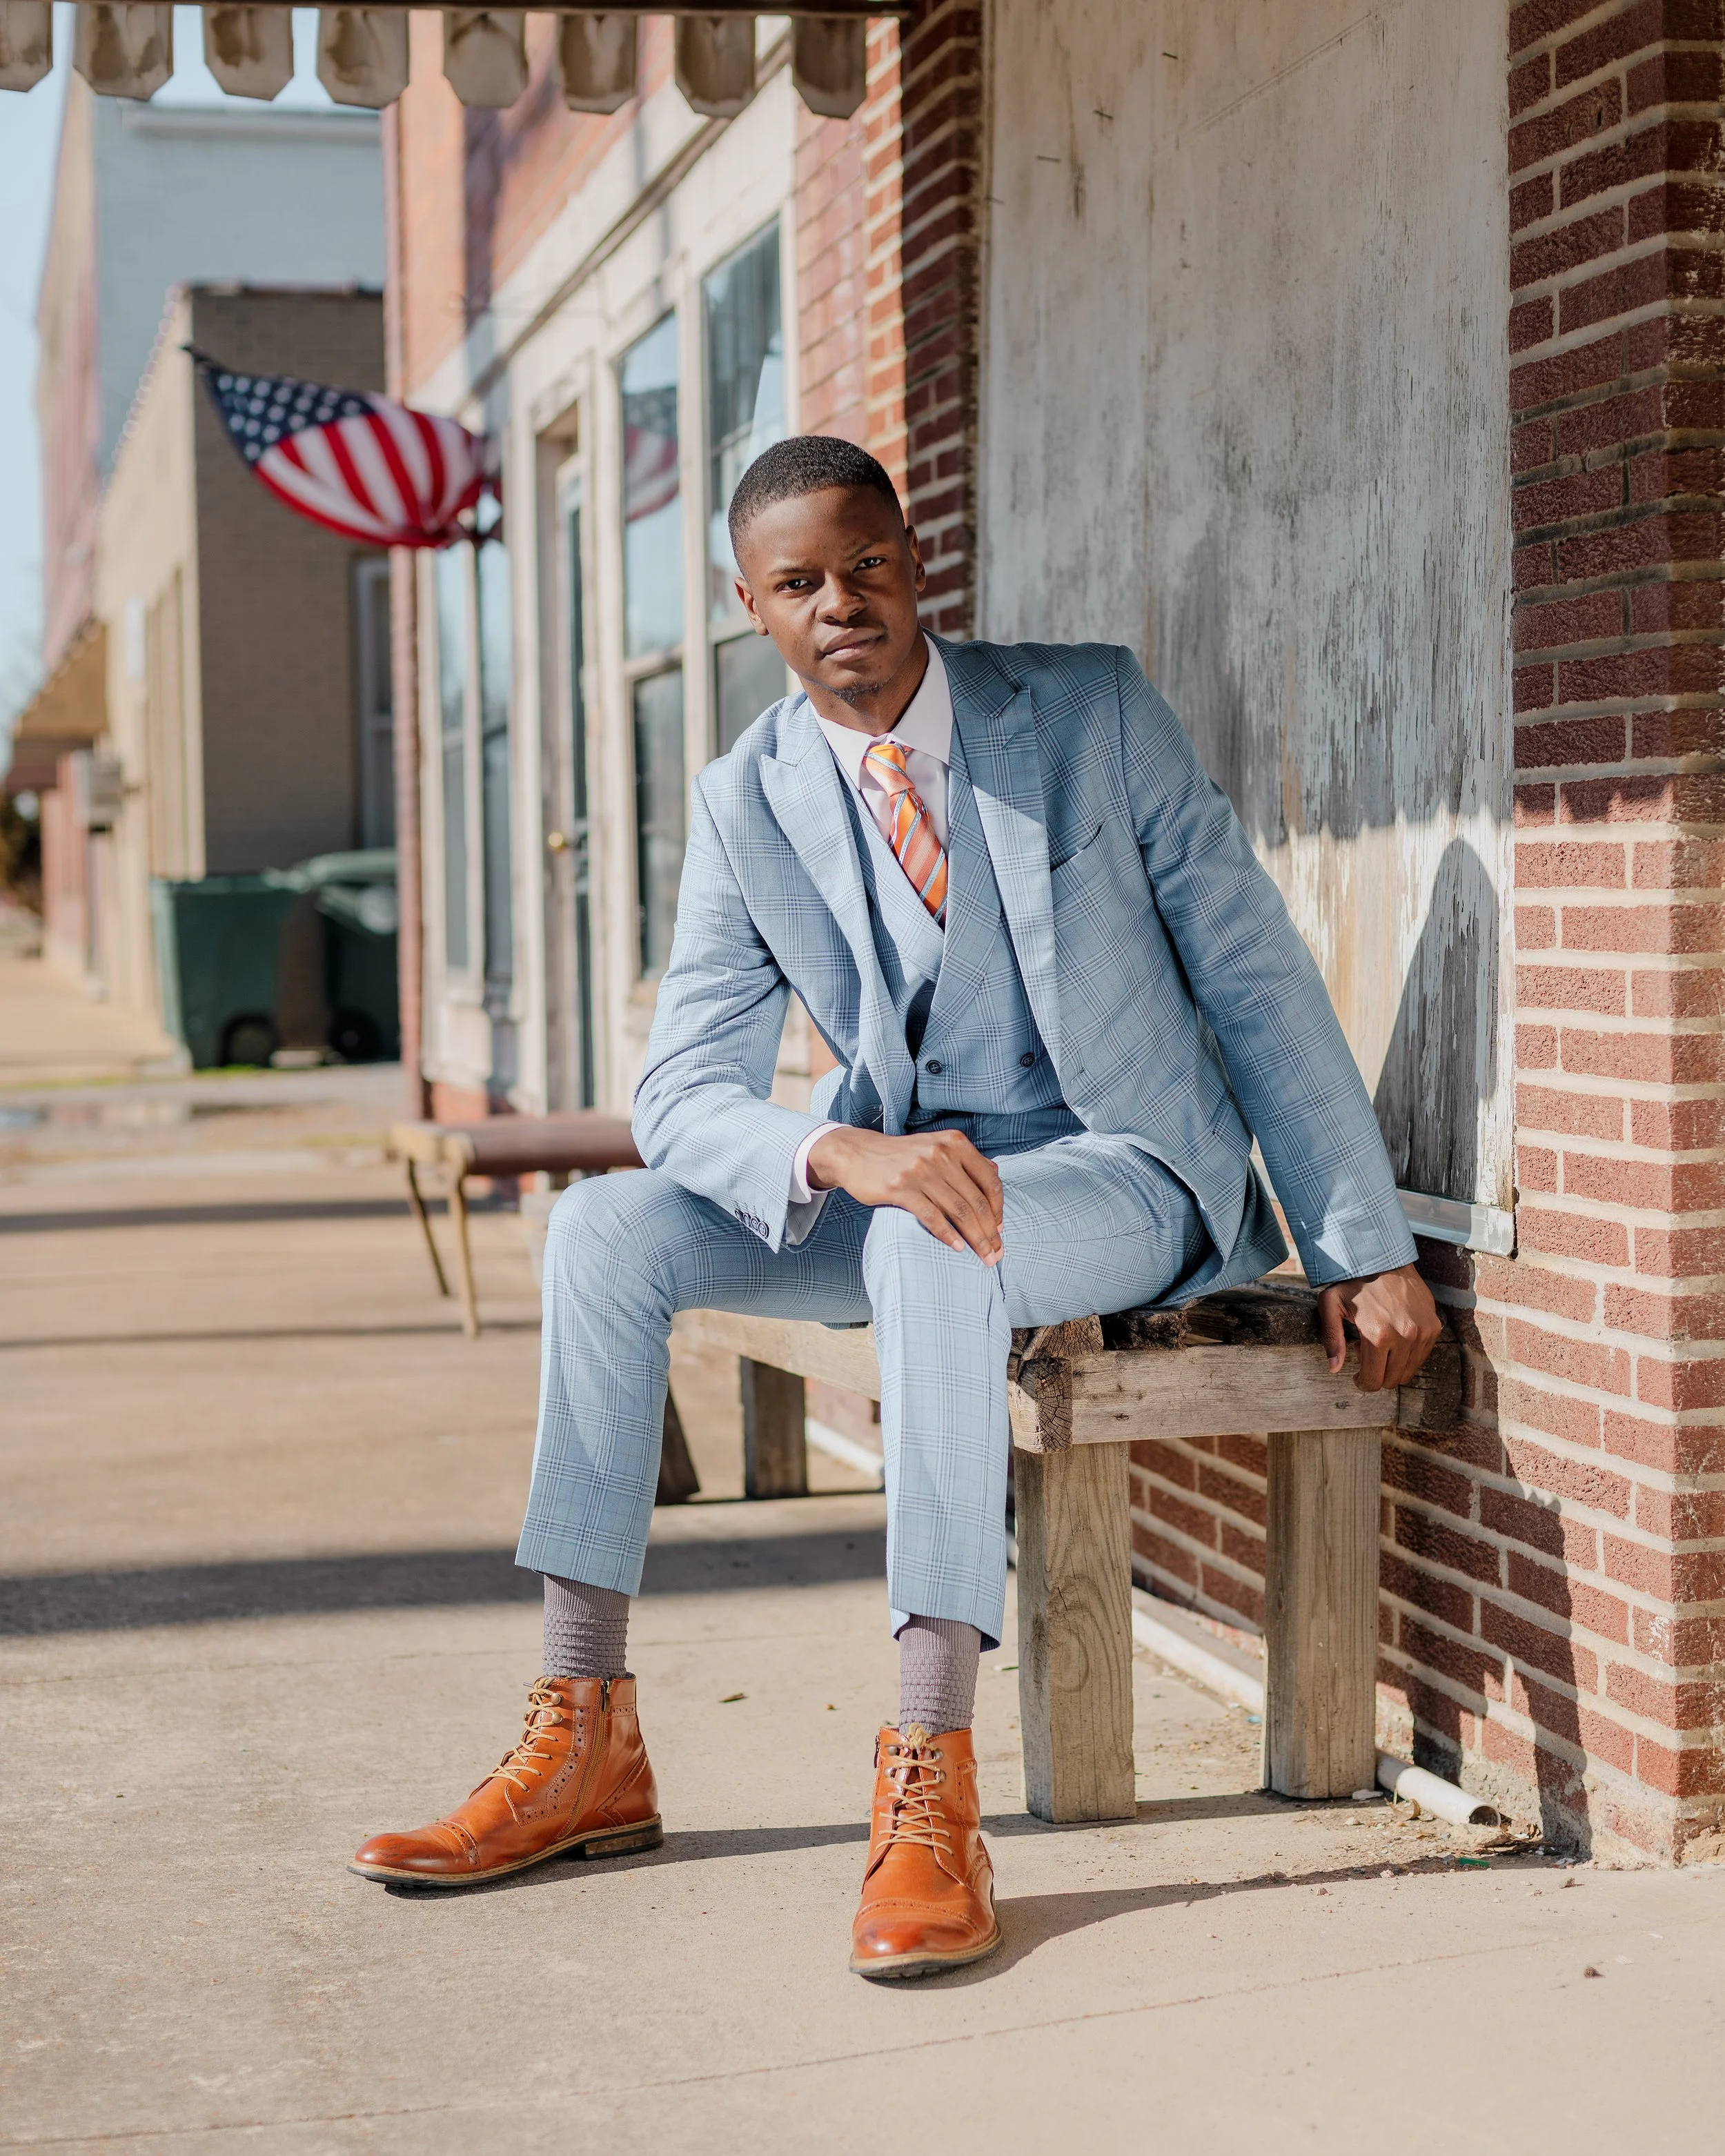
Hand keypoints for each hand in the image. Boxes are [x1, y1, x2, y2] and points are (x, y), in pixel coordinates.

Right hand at [806, 1126, 1003, 1264]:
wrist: (856, 1153)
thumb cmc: (900, 1156)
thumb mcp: (935, 1147)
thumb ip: (963, 1159)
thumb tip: (994, 1174)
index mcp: (954, 1143)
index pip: (989, 1180)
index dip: (998, 1208)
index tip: (1000, 1230)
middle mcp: (941, 1154)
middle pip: (975, 1200)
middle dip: (990, 1232)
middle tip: (996, 1254)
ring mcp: (921, 1170)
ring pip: (958, 1211)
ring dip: (975, 1239)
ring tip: (984, 1256)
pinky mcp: (901, 1188)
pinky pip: (932, 1217)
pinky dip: (948, 1235)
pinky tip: (957, 1247)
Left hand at [1317, 1263, 1442, 1392]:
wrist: (1384, 1258)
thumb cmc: (1353, 1282)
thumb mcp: (1331, 1305)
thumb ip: (1332, 1339)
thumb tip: (1334, 1369)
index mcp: (1378, 1335)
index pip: (1374, 1381)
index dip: (1363, 1383)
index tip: (1357, 1377)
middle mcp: (1405, 1336)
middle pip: (1392, 1380)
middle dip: (1377, 1375)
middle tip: (1366, 1357)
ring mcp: (1423, 1332)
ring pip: (1409, 1371)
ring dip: (1393, 1366)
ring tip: (1379, 1346)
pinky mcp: (1434, 1326)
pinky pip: (1422, 1355)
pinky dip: (1408, 1354)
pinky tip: (1394, 1338)